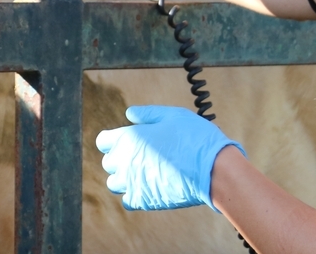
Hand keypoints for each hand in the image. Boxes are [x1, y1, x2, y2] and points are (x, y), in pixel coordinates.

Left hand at [96, 105, 244, 211]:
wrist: (213, 170)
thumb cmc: (194, 138)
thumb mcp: (172, 116)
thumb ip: (147, 114)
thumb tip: (129, 114)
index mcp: (127, 138)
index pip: (103, 141)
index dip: (113, 140)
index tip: (126, 141)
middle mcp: (124, 161)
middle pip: (108, 162)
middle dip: (119, 158)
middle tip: (141, 156)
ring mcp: (132, 183)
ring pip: (114, 183)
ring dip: (124, 178)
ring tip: (145, 173)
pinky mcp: (143, 201)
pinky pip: (127, 200)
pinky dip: (134, 195)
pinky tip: (149, 187)